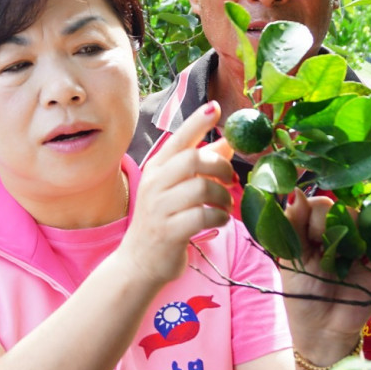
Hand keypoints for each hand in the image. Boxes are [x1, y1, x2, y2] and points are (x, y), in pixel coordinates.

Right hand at [125, 102, 234, 285]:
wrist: (139, 262)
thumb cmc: (162, 221)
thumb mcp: (177, 189)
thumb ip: (202, 165)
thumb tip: (230, 142)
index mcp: (156, 168)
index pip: (179, 138)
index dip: (198, 121)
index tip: (217, 107)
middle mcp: (155, 183)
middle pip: (194, 159)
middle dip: (220, 167)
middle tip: (231, 179)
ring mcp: (160, 208)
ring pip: (202, 188)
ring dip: (223, 196)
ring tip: (224, 205)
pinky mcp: (170, 231)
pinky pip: (204, 216)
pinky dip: (219, 218)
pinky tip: (218, 220)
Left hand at [279, 193, 370, 363]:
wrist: (324, 331)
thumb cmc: (301, 295)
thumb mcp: (291, 258)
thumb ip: (292, 225)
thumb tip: (295, 191)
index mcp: (310, 231)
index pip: (314, 203)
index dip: (308, 213)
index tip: (304, 235)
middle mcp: (336, 232)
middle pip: (335, 206)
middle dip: (323, 223)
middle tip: (319, 247)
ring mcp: (359, 243)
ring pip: (357, 216)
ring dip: (345, 231)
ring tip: (337, 256)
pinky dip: (370, 239)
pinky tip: (359, 255)